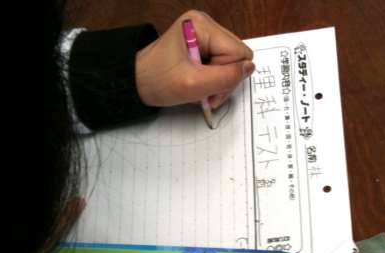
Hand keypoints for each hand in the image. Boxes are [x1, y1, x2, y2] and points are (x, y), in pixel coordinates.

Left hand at [136, 10, 253, 108]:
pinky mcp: (200, 44)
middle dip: (224, 80)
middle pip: (236, 56)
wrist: (135, 83)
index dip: (228, 77)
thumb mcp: (193, 84)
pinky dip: (213, 79)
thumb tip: (250, 68)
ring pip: (230, 62)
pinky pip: (220, 63)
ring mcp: (203, 34)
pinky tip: (200, 85)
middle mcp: (205, 24)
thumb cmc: (158, 82)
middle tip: (207, 96)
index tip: (210, 93)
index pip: (238, 53)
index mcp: (202, 25)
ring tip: (201, 92)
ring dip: (219, 83)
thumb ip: (225, 77)